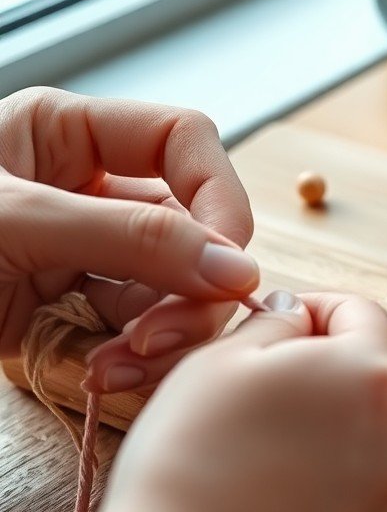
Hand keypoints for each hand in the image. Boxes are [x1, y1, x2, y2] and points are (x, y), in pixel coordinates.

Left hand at [0, 87, 255, 388]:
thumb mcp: (11, 224)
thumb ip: (130, 239)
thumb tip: (239, 269)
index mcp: (66, 134)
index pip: (183, 144)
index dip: (217, 199)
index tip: (227, 267)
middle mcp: (83, 190)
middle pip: (190, 227)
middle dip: (188, 288)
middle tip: (164, 342)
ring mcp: (77, 253)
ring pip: (169, 287)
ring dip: (161, 333)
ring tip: (120, 369)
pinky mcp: (64, 312)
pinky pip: (133, 329)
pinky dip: (131, 358)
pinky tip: (102, 376)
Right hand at [34, 292, 386, 511]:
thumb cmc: (191, 466)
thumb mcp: (219, 361)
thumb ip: (275, 323)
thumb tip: (299, 319)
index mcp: (372, 370)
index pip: (360, 311)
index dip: (313, 309)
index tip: (276, 326)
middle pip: (376, 370)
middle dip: (329, 367)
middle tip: (264, 390)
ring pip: (380, 425)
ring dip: (338, 419)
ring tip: (273, 445)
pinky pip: (376, 476)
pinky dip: (342, 470)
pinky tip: (288, 488)